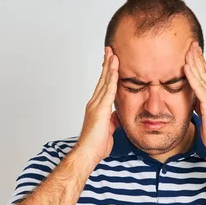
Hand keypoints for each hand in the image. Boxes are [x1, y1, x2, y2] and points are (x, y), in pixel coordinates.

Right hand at [76, 46, 120, 165]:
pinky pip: (108, 91)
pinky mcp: (100, 110)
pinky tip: (115, 69)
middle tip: (110, 50)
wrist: (88, 154)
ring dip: (109, 67)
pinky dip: (112, 79)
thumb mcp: (109, 130)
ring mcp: (96, 106)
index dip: (107, 73)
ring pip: (104, 82)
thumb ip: (112, 120)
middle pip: (102, 80)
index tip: (111, 61)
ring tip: (113, 53)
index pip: (103, 86)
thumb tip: (117, 116)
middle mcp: (94, 103)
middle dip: (106, 64)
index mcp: (96, 108)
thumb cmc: (96, 146)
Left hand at [184, 41, 205, 151]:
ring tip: (187, 50)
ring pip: (203, 76)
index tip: (193, 52)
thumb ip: (199, 105)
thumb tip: (192, 100)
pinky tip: (186, 67)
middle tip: (191, 44)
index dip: (200, 62)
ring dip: (194, 62)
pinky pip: (199, 87)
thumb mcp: (204, 116)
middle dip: (198, 57)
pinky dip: (192, 76)